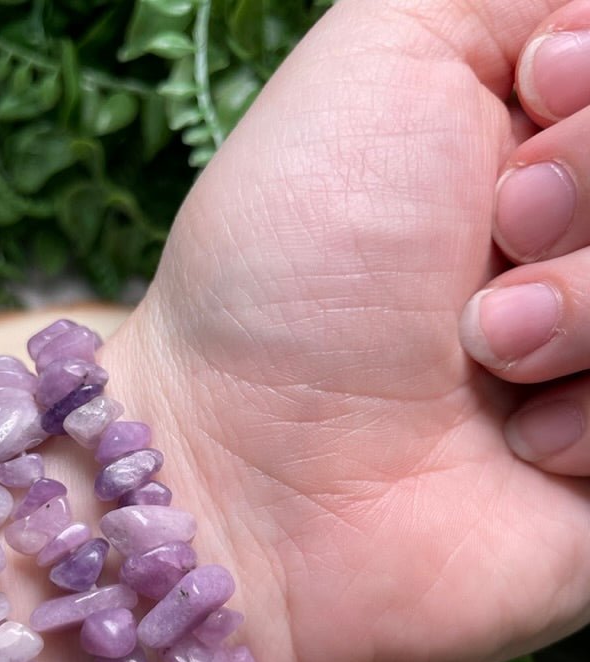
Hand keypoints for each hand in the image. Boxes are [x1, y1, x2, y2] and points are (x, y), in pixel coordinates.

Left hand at [112, 0, 589, 661]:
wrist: (250, 469)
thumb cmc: (293, 264)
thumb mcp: (385, 55)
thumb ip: (508, 2)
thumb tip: (584, 27)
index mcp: (544, 141)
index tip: (536, 91)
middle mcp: (582, 253)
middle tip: (497, 232)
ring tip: (487, 347)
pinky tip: (519, 440)